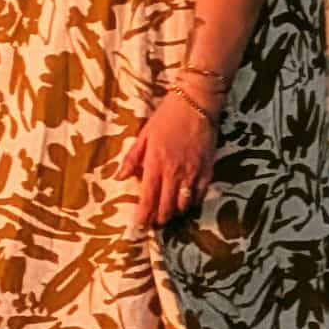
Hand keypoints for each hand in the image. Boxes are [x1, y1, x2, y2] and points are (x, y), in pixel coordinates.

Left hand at [118, 93, 218, 231]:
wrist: (197, 101)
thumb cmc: (167, 115)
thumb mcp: (144, 134)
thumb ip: (132, 158)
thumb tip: (119, 177)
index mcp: (155, 164)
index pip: (148, 199)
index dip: (143, 216)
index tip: (139, 227)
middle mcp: (174, 172)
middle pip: (166, 207)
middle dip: (159, 219)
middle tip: (154, 223)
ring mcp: (193, 173)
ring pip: (183, 205)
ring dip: (175, 213)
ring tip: (169, 214)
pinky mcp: (208, 169)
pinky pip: (200, 195)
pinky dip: (192, 202)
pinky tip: (186, 202)